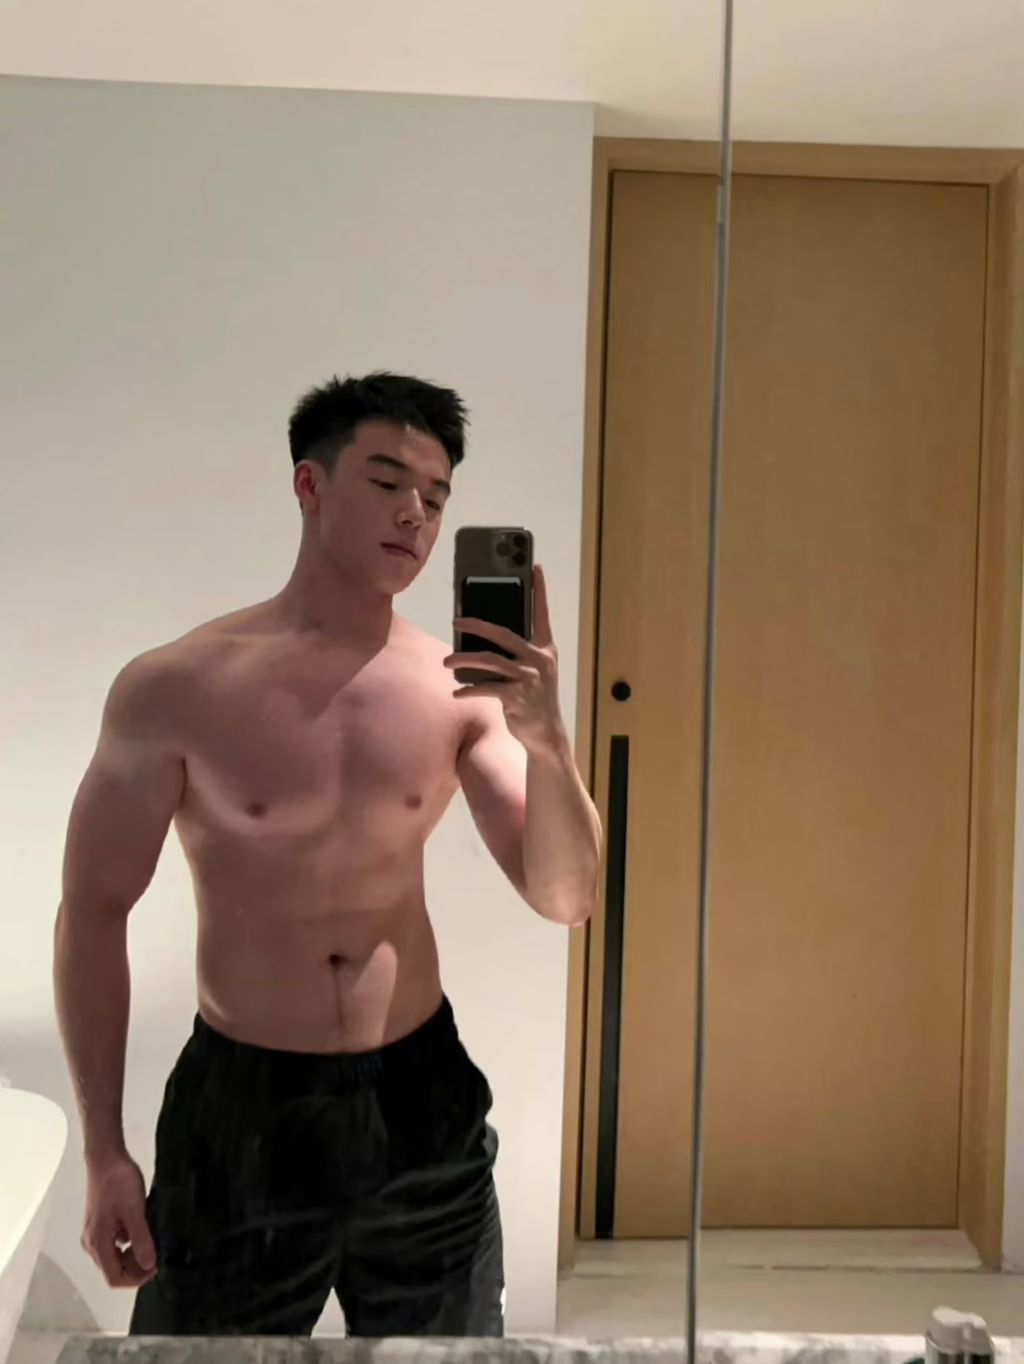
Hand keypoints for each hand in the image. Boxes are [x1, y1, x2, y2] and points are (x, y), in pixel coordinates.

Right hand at [83, 1152, 157, 1288]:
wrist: (106, 1156)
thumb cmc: (118, 1181)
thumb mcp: (134, 1210)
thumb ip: (141, 1239)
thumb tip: (148, 1265)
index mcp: (97, 1243)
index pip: (114, 1278)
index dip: (136, 1279)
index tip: (155, 1267)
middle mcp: (92, 1242)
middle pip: (114, 1269)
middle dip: (136, 1267)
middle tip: (156, 1252)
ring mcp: (95, 1233)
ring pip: (115, 1256)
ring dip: (133, 1254)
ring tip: (152, 1237)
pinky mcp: (100, 1223)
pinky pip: (115, 1243)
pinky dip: (129, 1241)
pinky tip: (143, 1226)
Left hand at [446, 563, 567, 754]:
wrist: (546, 734)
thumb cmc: (534, 700)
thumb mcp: (533, 673)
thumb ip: (516, 656)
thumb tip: (480, 643)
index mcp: (544, 650)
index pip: (541, 614)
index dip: (540, 590)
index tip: (534, 567)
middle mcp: (539, 660)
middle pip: (503, 634)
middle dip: (477, 625)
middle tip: (456, 621)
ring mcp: (528, 679)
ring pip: (489, 661)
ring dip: (463, 660)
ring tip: (447, 661)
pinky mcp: (517, 697)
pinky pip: (485, 688)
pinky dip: (467, 689)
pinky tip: (456, 692)